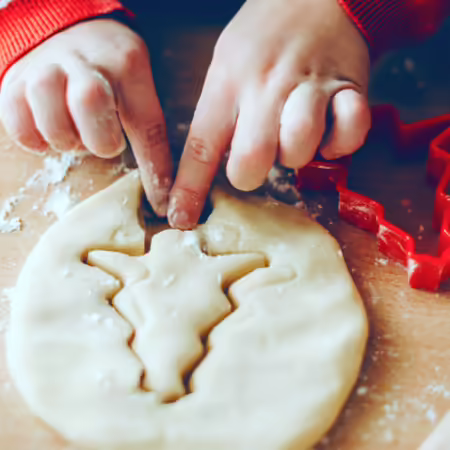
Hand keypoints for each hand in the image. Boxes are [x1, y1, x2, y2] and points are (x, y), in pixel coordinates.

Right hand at [0, 19, 171, 215]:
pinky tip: (47, 135)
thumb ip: (143, 123)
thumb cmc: (109, 70)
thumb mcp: (135, 84)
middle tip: (103, 144)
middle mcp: (85, 61)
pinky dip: (33, 139)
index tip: (160, 203)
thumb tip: (162, 188)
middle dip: (99, 139)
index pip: (147, 124)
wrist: (63, 30)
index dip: (154, 169)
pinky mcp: (14, 80)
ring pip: (50, 114)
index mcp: (127, 64)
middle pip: (89, 102)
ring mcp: (46, 67)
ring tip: (74, 136)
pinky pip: (17, 121)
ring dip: (65, 139)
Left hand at [169, 0, 370, 228]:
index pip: (201, 144)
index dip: (190, 188)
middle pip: (252, 158)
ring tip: (294, 135)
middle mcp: (266, 85)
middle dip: (250, 174)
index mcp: (228, 81)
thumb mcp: (226, 62)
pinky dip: (340, 142)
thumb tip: (214, 166)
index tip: (181, 218)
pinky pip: (349, 134)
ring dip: (295, 154)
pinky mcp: (350, 89)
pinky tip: (330, 128)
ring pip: (299, 147)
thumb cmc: (264, 36)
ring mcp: (310, 86)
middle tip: (257, 158)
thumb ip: (219, 113)